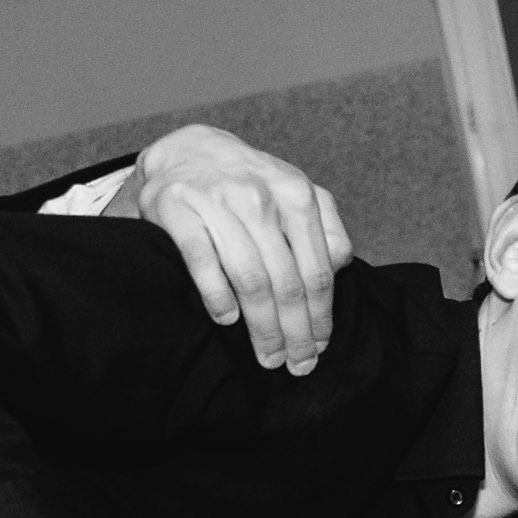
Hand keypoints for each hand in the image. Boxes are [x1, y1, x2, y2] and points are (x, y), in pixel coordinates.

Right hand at [125, 124, 352, 372]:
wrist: (187, 151)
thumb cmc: (250, 185)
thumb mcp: (295, 195)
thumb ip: (325, 229)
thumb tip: (341, 267)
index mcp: (296, 194)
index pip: (317, 271)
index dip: (320, 317)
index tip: (319, 348)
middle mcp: (259, 195)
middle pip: (287, 282)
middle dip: (294, 332)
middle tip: (295, 365)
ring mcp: (216, 199)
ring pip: (250, 278)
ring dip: (261, 326)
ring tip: (267, 356)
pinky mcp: (176, 206)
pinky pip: (202, 260)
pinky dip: (217, 296)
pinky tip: (227, 319)